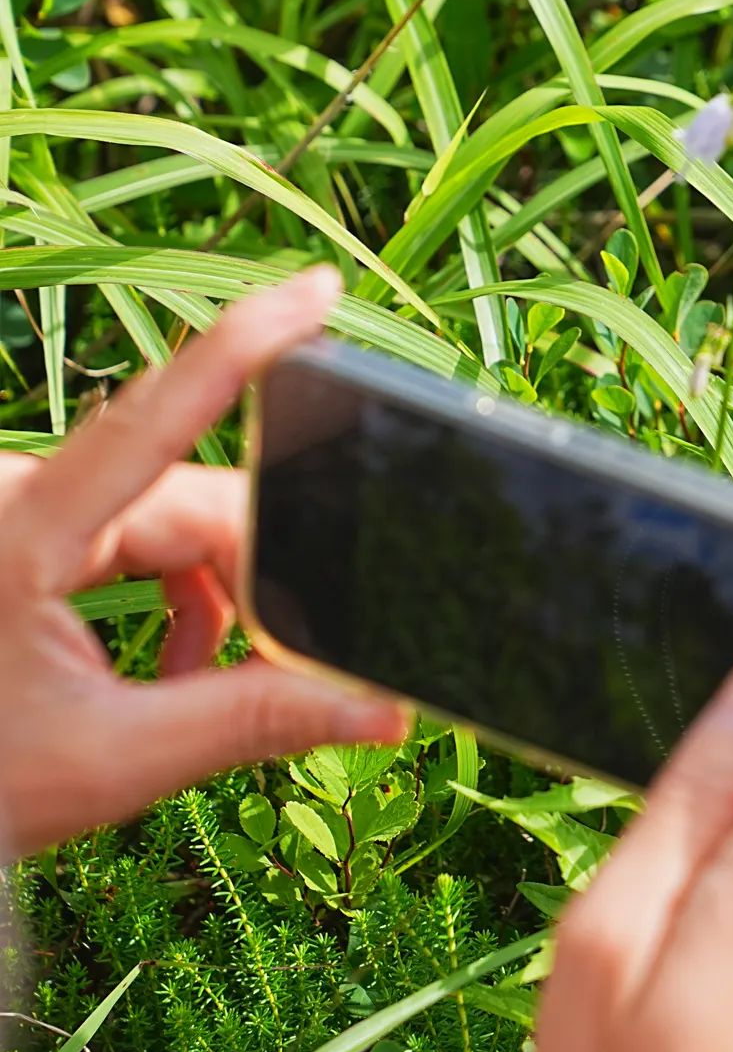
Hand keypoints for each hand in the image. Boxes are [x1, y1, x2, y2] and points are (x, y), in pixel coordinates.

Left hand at [0, 268, 409, 859]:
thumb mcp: (110, 761)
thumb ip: (250, 721)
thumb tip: (378, 708)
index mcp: (23, 532)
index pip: (156, 418)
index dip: (245, 346)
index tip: (317, 290)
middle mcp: (22, 499)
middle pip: (189, 498)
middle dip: (255, 573)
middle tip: (300, 660)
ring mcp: (26, 510)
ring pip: (171, 519)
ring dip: (216, 595)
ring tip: (215, 685)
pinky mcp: (33, 529)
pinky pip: (139, 534)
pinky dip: (179, 594)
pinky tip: (177, 667)